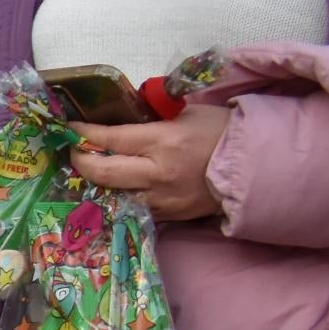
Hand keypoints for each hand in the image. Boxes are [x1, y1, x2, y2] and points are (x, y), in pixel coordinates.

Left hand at [70, 101, 232, 221]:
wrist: (258, 166)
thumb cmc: (223, 132)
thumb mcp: (187, 114)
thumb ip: (151, 118)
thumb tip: (120, 119)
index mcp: (163, 142)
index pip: (110, 139)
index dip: (84, 135)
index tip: (70, 130)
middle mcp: (158, 173)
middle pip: (102, 172)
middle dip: (80, 161)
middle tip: (74, 151)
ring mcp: (163, 199)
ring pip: (113, 194)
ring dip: (97, 182)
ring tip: (91, 169)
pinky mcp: (171, 216)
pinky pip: (134, 206)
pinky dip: (120, 195)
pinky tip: (115, 186)